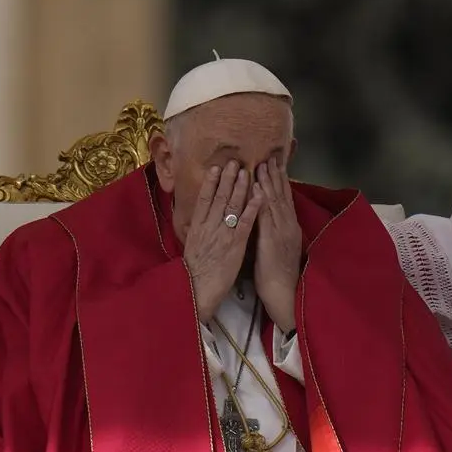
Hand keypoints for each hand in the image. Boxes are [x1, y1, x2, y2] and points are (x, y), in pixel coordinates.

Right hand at [184, 161, 264, 324]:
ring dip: (240, 187)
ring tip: (247, 172)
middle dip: (227, 178)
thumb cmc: (195, 271)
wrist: (196, 290)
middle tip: (234, 161)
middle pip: (219, 197)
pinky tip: (259, 196)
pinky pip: (244, 223)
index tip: (216, 167)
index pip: (204, 199)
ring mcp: (222, 235)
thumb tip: (201, 217)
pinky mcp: (235, 245)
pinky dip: (252, 208)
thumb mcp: (192, 246)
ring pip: (232, 206)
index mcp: (197, 227)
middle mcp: (209, 227)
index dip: (210, 182)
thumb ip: (198, 230)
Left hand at [254, 158, 302, 331]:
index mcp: (287, 227)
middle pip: (281, 195)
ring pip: (274, 202)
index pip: (284, 199)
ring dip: (268, 182)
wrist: (284, 292)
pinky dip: (261, 202)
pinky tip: (257, 189)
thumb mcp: (278, 247)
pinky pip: (265, 218)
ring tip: (263, 165)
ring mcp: (280, 232)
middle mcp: (286, 226)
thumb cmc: (278, 274)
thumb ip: (274, 231)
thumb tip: (268, 219)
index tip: (275, 164)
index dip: (279, 181)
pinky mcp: (271, 240)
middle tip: (270, 157)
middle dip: (275, 175)